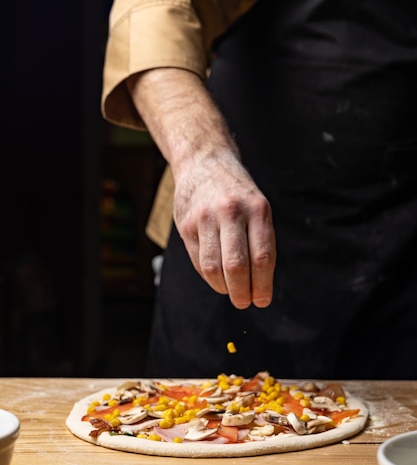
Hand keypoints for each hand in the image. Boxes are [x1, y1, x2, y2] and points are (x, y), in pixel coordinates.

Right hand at [173, 150, 275, 308]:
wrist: (204, 162)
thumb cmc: (237, 192)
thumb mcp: (258, 207)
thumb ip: (259, 240)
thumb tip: (259, 283)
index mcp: (257, 209)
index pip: (262, 257)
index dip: (262, 285)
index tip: (262, 300)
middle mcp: (231, 212)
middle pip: (237, 265)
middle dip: (242, 291)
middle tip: (244, 302)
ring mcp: (205, 218)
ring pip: (214, 267)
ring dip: (224, 287)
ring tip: (230, 292)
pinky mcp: (186, 224)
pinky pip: (198, 260)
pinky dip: (209, 276)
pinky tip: (216, 278)